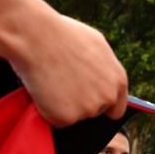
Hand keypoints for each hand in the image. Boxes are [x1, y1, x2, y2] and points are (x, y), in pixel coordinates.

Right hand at [9, 15, 127, 126]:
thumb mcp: (95, 44)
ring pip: (72, 116)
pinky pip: (54, 119)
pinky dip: (46, 109)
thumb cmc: (62, 34)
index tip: (87, 102)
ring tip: (51, 79)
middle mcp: (107, 97)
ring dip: (62, 105)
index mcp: (118, 80)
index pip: (115, 108)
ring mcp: (88, 109)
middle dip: (78, 103)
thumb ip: (103, 67)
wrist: (36, 36)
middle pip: (92, 113)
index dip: (101, 107)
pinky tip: (43, 88)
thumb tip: (99, 79)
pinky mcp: (66, 118)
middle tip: (62, 82)